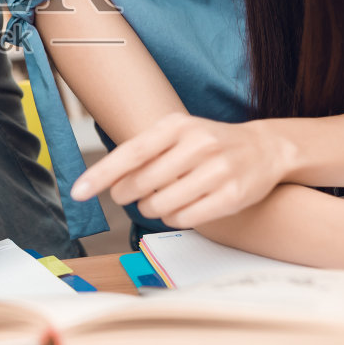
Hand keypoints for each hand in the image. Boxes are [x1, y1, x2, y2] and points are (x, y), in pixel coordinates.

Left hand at [69, 113, 291, 226]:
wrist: (265, 148)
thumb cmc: (209, 144)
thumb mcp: (177, 134)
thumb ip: (144, 152)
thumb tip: (107, 181)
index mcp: (178, 125)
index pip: (130, 152)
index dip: (101, 174)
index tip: (78, 192)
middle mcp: (198, 144)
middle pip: (142, 184)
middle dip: (130, 196)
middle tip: (133, 196)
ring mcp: (217, 170)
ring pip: (161, 205)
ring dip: (152, 209)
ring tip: (162, 200)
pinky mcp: (232, 196)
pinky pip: (185, 219)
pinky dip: (175, 219)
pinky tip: (181, 209)